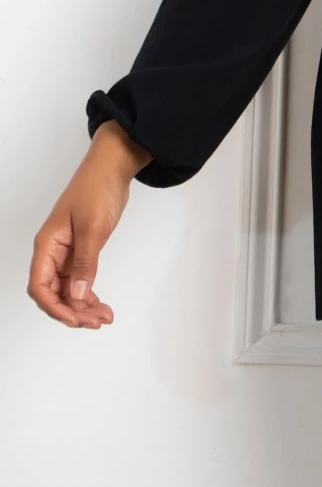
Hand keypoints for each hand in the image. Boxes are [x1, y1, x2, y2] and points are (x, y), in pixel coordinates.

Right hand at [27, 123, 147, 327]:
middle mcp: (53, 251)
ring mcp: (68, 251)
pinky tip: (101, 304)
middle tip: (97, 322)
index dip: (55, 307)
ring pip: (69, 288)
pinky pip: (80, 279)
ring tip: (104, 318)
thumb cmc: (97, 189)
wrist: (114, 166)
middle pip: (54, 292)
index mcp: (48, 245)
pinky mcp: (82, 248)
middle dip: (73, 311)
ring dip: (83, 306)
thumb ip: (85, 263)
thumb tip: (78, 296)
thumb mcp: (93, 228)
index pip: (40, 286)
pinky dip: (90, 293)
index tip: (76, 319)